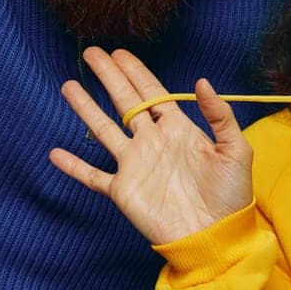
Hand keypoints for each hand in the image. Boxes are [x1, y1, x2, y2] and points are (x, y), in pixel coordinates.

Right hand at [50, 47, 252, 245]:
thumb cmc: (231, 196)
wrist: (217, 236)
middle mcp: (152, 142)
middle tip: (92, 53)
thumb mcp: (235, 151)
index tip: (119, 53)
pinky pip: (93, 176)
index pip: (151, 92)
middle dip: (109, 77)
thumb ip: (220, 116)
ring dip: (85, 109)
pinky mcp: (123, 190)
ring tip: (68, 86)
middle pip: (124, 102)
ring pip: (103, 130)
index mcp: (178, 129)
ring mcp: (135, 165)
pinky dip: (74, 166)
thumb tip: (201, 82)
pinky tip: (55, 154)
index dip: (135, 71)